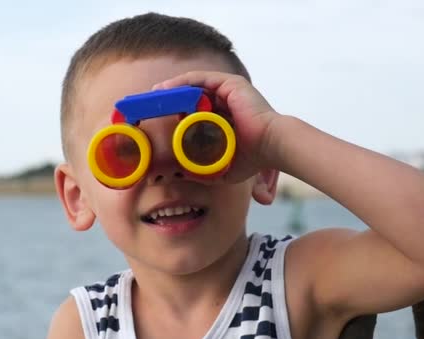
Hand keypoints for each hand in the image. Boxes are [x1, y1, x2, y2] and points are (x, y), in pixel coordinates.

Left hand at [153, 71, 281, 182]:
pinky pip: (200, 78)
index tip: (157, 118)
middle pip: (191, 94)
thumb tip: (183, 174)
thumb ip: (204, 169)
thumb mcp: (222, 167)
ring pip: (193, 84)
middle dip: (170, 98)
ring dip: (172, 87)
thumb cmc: (253, 158)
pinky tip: (167, 88)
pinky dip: (182, 81)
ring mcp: (228, 90)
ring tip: (154, 94)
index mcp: (225, 116)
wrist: (272, 146)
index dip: (175, 112)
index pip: (195, 110)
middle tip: (151, 105)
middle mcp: (225, 100)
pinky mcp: (229, 83)